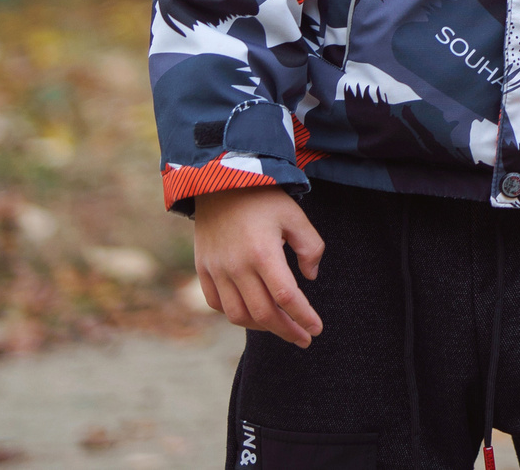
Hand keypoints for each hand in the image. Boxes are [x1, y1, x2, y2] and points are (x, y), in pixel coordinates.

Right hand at [193, 184, 324, 345]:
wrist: (220, 181)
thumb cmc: (264, 198)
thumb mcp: (296, 216)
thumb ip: (311, 247)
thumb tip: (310, 278)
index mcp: (263, 253)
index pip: (287, 297)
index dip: (304, 317)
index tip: (316, 330)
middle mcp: (236, 267)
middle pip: (263, 314)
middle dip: (287, 330)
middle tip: (304, 338)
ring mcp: (216, 270)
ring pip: (238, 315)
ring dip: (261, 326)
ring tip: (281, 326)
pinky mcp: (202, 269)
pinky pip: (217, 304)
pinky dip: (235, 314)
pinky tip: (252, 313)